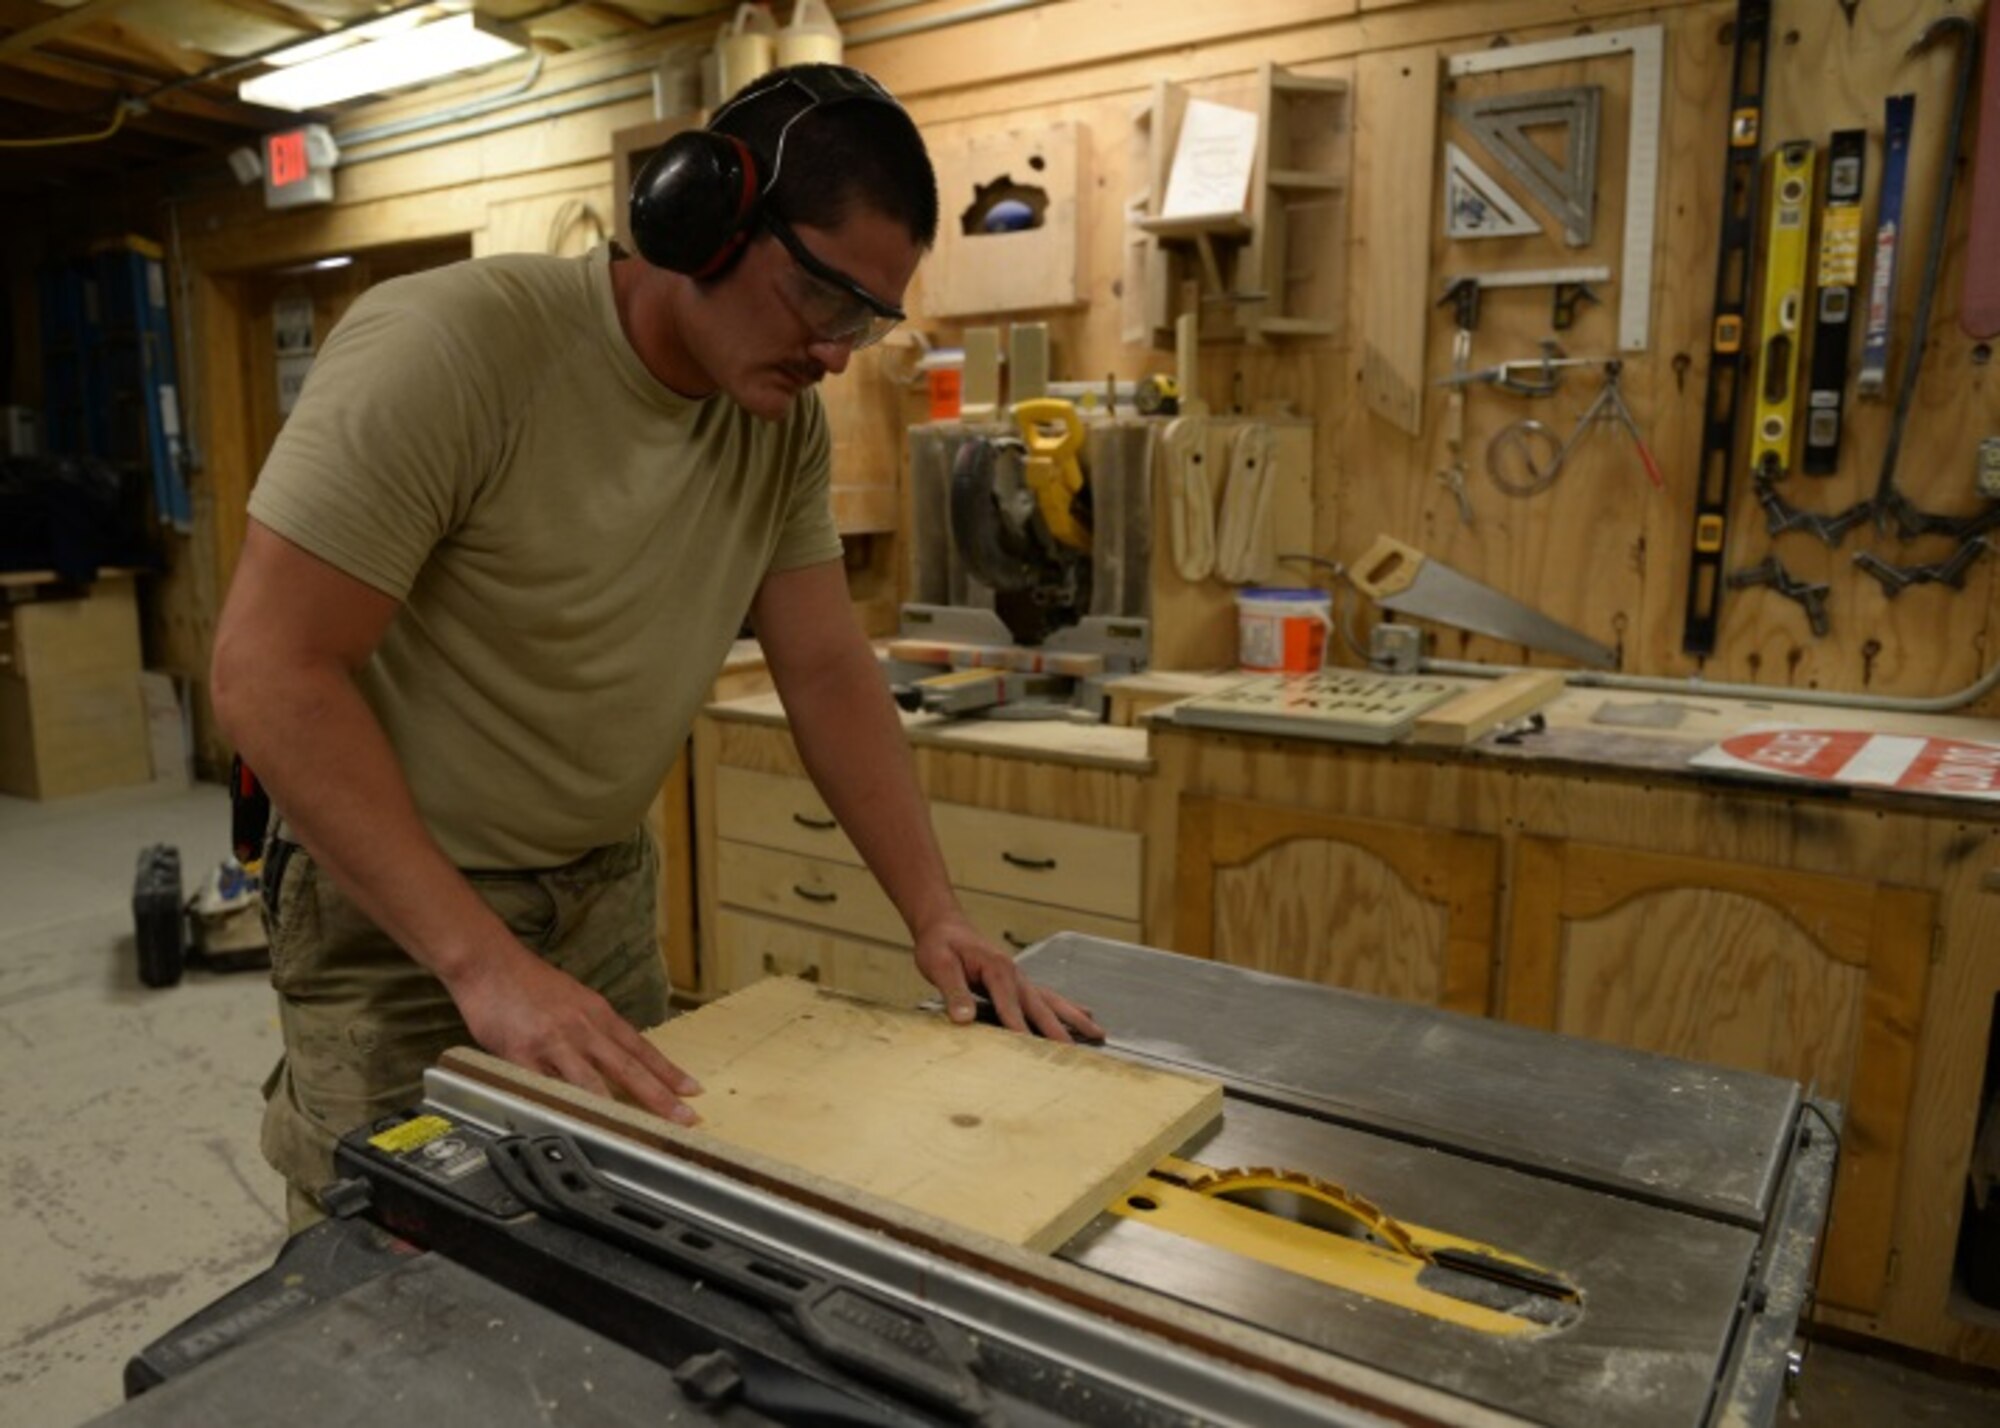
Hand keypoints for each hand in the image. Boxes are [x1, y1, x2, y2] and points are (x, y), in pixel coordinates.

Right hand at [444, 938, 703, 1124]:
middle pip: (627, 1067)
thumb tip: (615, 1055)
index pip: (641, 1048)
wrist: (490, 962)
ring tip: (637, 1130)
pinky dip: (560, 1106)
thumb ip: (593, 1028)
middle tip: (684, 1117)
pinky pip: (544, 1086)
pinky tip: (574, 1124)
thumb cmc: (529, 981)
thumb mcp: (574, 999)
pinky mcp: (521, 1054)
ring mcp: (553, 1042)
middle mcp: (582, 1028)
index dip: (667, 1072)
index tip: (691, 1091)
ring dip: (616, 1108)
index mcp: (597, 1014)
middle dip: (658, 1095)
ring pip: (591, 1081)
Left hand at [912, 913, 1104, 1043]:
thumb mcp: (939, 965)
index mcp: (997, 969)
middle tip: (1075, 1054)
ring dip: (1074, 1018)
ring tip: (1098, 1033)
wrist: (945, 925)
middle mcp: (1014, 974)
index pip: (1010, 1005)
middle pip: (1040, 1007)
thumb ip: (953, 992)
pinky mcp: (1018, 982)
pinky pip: (1047, 997)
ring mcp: (1019, 978)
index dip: (1019, 1028)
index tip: (1030, 1050)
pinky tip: (1084, 1014)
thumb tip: (964, 1018)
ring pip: (1052, 1001)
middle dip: (1059, 1030)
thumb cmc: (941, 944)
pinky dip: (1067, 1008)